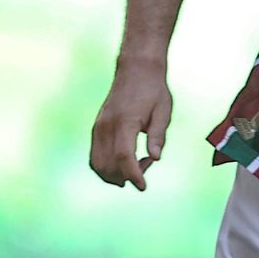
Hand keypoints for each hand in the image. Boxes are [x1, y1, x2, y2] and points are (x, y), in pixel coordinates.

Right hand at [89, 63, 172, 189]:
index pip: (125, 156)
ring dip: (115, 174)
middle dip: (127, 175)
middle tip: (149, 162)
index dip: (133, 174)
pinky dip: (107, 167)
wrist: (136, 70)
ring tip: (138, 164)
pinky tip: (126, 162)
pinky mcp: (96, 129)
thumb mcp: (164, 111)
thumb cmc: (154, 91)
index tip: (143, 187)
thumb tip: (156, 158)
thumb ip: (158, 135)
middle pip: (109, 164)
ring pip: (97, 164)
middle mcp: (106, 126)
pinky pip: (95, 156)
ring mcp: (98, 128)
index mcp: (125, 122)